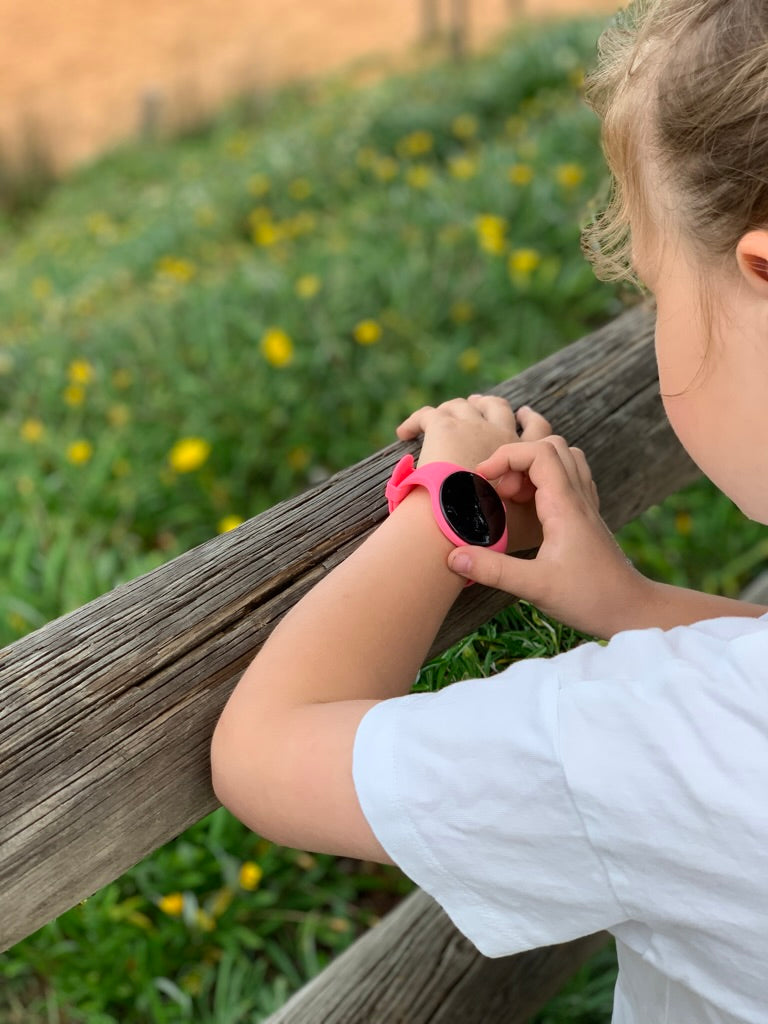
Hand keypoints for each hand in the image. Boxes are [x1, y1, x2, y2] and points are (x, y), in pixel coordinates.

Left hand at [396, 398, 550, 551]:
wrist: (463, 521)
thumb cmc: (491, 529)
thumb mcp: (524, 526)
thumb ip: (527, 515)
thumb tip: (523, 520)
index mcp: (527, 456)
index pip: (537, 429)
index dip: (529, 421)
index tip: (522, 416)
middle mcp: (502, 435)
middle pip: (497, 407)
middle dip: (488, 404)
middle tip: (476, 405)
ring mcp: (473, 427)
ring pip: (460, 407)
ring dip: (452, 410)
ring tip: (440, 418)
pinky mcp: (444, 427)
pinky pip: (427, 414)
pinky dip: (415, 420)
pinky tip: (405, 433)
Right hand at [446, 435, 647, 638]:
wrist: (631, 610)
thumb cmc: (590, 597)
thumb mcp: (535, 587)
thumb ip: (493, 570)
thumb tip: (453, 556)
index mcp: (566, 505)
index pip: (538, 452)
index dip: (505, 456)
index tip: (481, 479)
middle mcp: (579, 497)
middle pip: (551, 446)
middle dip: (515, 460)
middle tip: (498, 492)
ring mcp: (586, 505)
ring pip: (564, 458)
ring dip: (533, 466)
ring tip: (513, 496)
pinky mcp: (587, 517)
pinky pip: (571, 478)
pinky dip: (547, 479)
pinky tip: (532, 506)